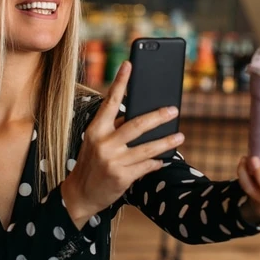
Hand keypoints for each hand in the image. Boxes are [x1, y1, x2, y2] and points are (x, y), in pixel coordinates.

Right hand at [61, 61, 184, 228]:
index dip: (120, 82)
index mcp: (95, 129)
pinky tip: (163, 159)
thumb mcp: (96, 142)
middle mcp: (103, 143)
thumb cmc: (92, 164)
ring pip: (147, 148)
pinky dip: (156, 162)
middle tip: (174, 109)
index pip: (110, 101)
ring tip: (180, 136)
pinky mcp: (121, 177)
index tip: (129, 64)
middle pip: (136, 125)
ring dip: (166, 142)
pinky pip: (146, 166)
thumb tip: (142, 116)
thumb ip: (114, 128)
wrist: (79, 195)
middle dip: (158, 116)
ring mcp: (112, 161)